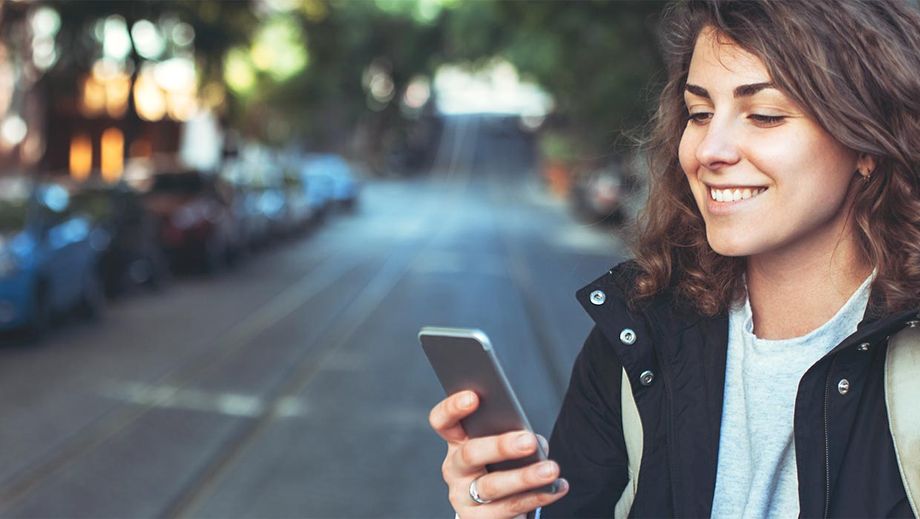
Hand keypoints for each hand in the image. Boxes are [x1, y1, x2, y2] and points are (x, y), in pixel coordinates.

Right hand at [429, 390, 568, 517]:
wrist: (494, 510)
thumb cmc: (501, 465)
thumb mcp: (501, 447)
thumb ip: (513, 435)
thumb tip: (533, 440)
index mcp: (457, 442)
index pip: (443, 421)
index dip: (453, 408)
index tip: (474, 397)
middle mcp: (454, 469)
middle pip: (470, 453)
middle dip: (500, 446)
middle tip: (528, 441)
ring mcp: (463, 497)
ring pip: (492, 486)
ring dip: (525, 478)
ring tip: (551, 469)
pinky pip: (509, 509)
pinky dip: (538, 497)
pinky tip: (557, 487)